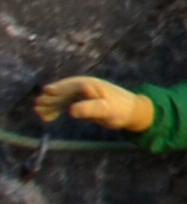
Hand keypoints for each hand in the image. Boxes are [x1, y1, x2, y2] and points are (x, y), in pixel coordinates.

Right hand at [35, 76, 152, 132]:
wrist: (131, 112)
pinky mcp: (82, 102)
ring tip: (38, 112)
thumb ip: (90, 109)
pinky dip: (56, 110)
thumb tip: (72, 110)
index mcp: (90, 85)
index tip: (46, 91)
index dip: (58, 89)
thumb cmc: (121, 110)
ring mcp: (83, 94)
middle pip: (63, 92)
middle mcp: (85, 87)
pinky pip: (65, 104)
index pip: (71, 86)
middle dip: (50, 98)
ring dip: (50, 105)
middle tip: (37, 106)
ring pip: (62, 99)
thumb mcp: (106, 110)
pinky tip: (47, 118)